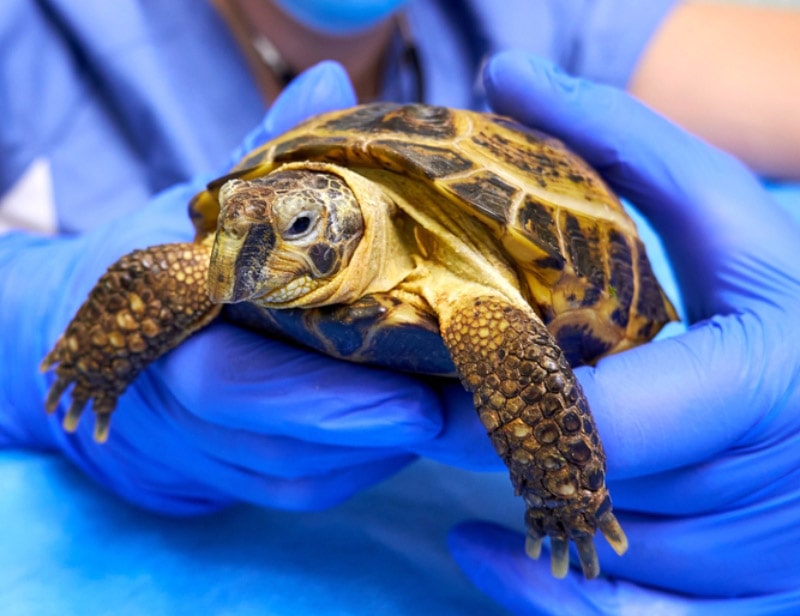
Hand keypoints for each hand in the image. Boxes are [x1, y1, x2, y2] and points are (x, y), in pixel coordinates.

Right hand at [0, 62, 441, 514]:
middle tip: (486, 395)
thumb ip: (268, 153)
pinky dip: (393, 449)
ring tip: (477, 395)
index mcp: (178, 342)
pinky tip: (432, 408)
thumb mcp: (213, 209)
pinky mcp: (278, 483)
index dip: (324, 402)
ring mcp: (242, 460)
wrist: (134, 358)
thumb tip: (328, 81)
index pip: (240, 388)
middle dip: (402, 425)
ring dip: (408, 438)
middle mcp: (204, 418)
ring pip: (335, 469)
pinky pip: (346, 480)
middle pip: (307, 445)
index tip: (415, 400)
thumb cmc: (180, 270)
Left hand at [444, 51, 799, 612]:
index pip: (599, 416)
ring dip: (525, 496)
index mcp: (768, 379)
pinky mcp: (751, 606)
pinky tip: (476, 548)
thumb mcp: (729, 215)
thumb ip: (623, 141)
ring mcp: (766, 563)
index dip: (503, 392)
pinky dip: (543, 599)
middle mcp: (771, 486)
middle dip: (501, 435)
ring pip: (599, 547)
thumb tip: (505, 71)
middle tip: (432, 388)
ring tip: (464, 437)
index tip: (439, 349)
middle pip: (585, 480)